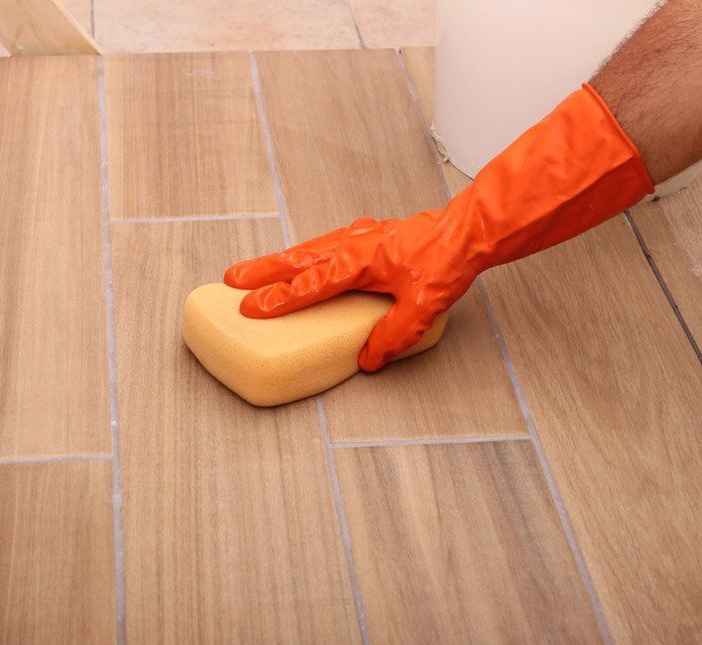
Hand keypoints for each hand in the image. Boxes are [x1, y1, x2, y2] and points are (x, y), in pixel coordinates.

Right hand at [226, 84, 653, 371]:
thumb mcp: (423, 306)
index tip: (249, 307)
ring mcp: (359, 236)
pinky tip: (306, 257)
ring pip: (309, 247)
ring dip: (280, 259)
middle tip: (230, 279)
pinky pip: (327, 242)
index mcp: (359, 261)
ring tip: (255, 270)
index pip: (309, 284)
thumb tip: (368, 359)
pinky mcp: (368, 235)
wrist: (471, 229)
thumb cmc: (448, 260)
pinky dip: (307, 251)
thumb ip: (393, 334)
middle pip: (297, 258)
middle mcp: (352, 244)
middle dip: (262, 270)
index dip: (278, 298)